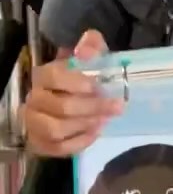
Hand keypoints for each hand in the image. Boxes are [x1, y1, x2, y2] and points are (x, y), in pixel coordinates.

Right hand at [22, 30, 121, 156]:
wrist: (75, 96)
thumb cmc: (83, 75)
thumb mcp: (91, 55)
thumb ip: (91, 45)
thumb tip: (86, 50)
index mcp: (44, 75)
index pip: (54, 77)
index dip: (76, 83)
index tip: (98, 87)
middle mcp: (34, 99)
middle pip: (60, 107)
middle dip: (92, 108)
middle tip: (116, 107)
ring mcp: (34, 123)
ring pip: (56, 130)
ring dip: (84, 126)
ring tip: (104, 120)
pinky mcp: (40, 143)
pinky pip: (57, 148)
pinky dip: (79, 142)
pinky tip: (95, 133)